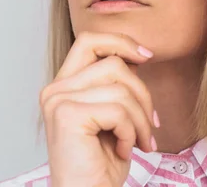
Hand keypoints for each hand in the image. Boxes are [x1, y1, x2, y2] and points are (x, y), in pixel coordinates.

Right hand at [40, 32, 158, 186]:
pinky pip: (118, 110)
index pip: (89, 41)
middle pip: (111, 61)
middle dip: (142, 90)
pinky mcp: (67, 115)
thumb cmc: (101, 165)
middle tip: (151, 122)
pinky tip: (125, 150)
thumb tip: (140, 55)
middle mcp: (55, 89)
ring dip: (141, 118)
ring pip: (120, 87)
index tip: (147, 56)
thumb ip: (116, 85)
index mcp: (63, 86)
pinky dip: (131, 132)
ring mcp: (58, 101)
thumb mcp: (112, 117)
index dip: (121, 42)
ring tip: (141, 142)